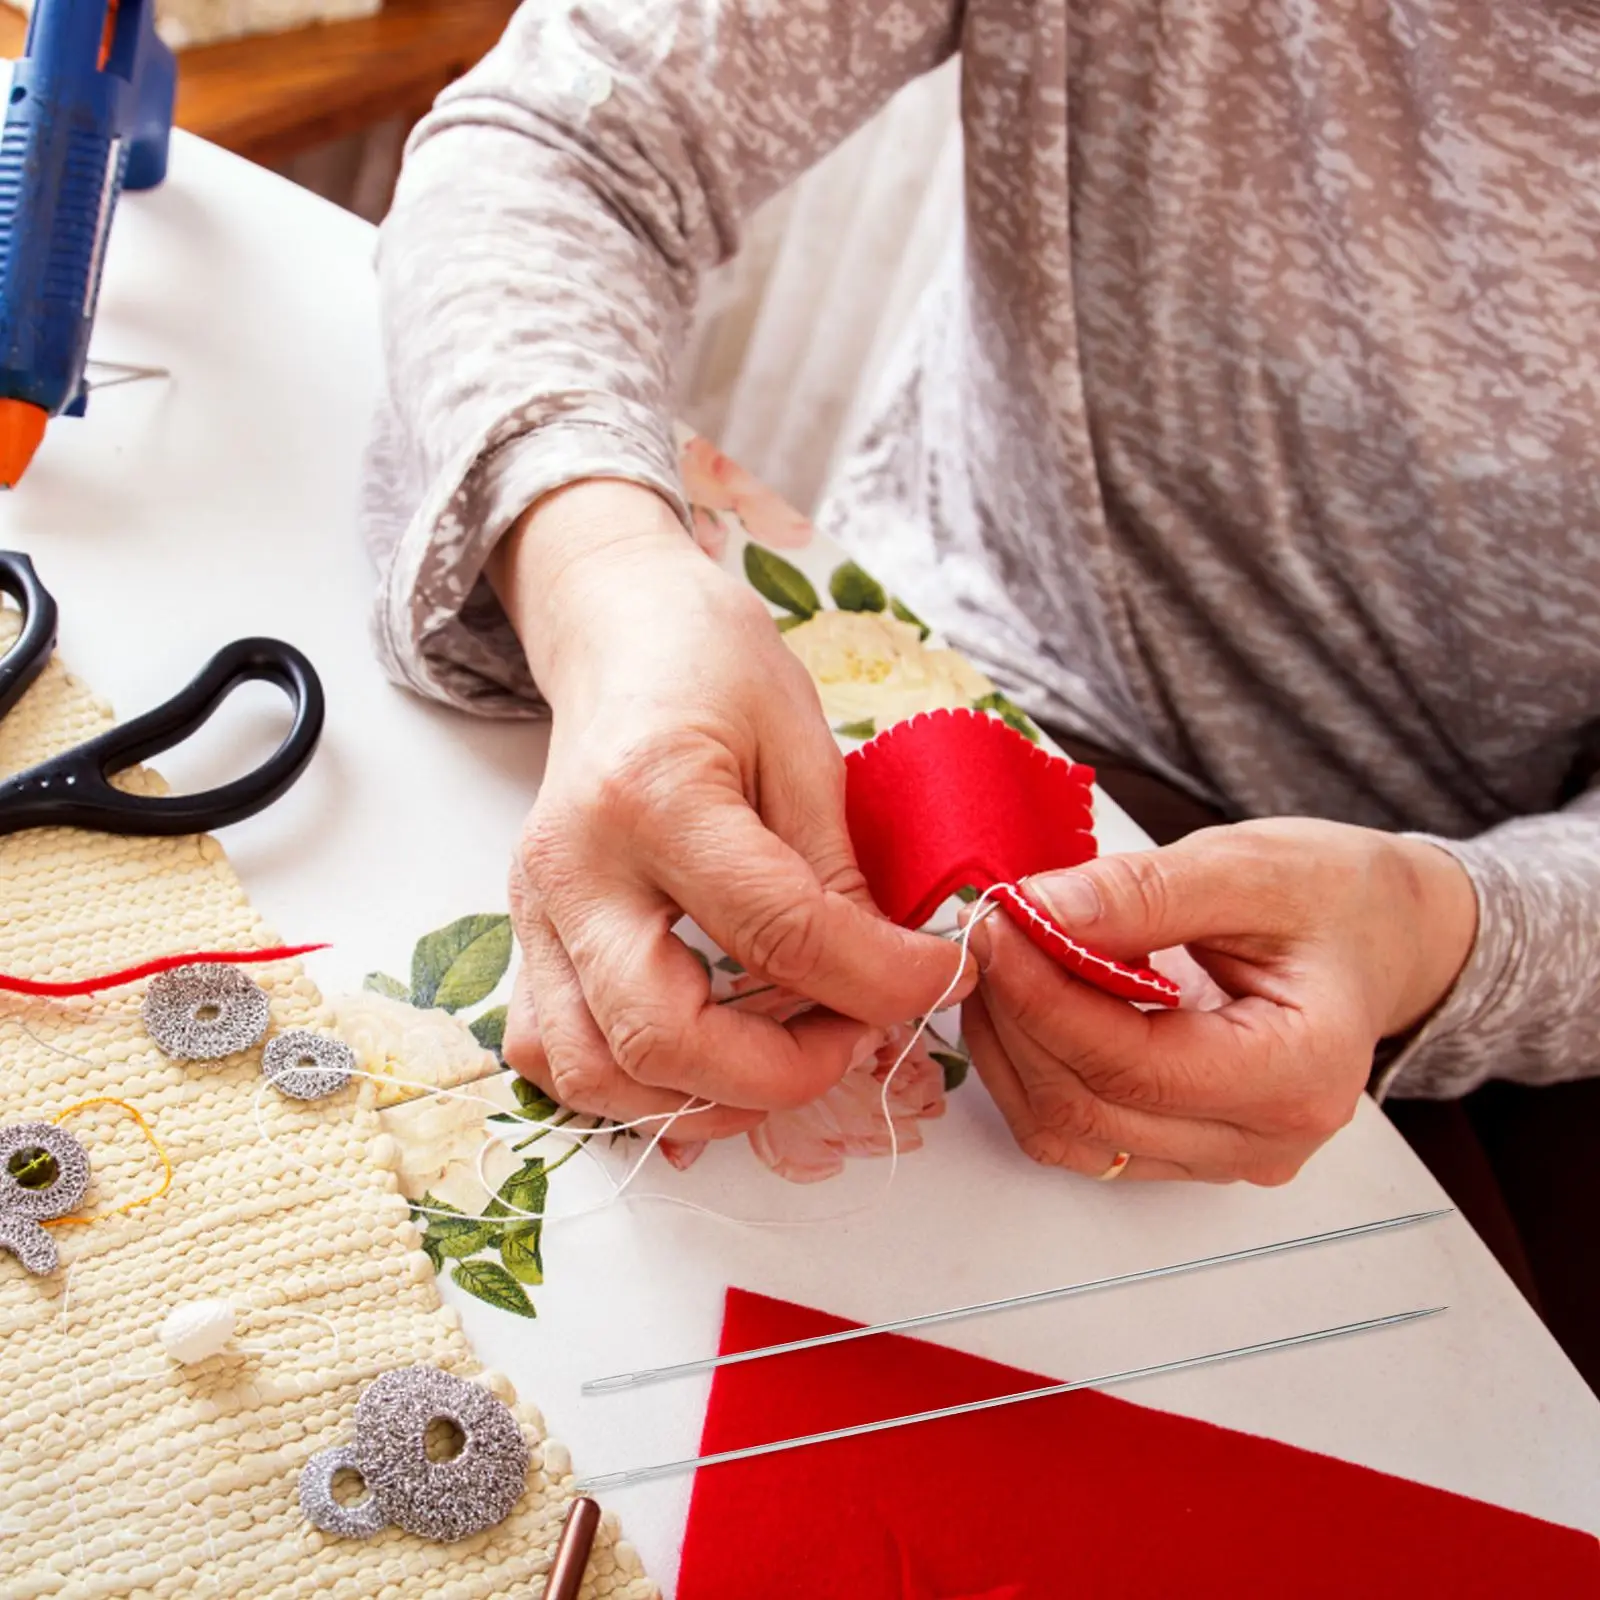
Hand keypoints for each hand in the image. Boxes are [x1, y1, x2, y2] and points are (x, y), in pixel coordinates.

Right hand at [489, 479, 968, 1137]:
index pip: (778, 933)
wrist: (618, 633)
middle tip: (856, 1037)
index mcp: (654, 794)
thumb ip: (837, 873)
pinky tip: (704, 1055)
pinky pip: (555, 1054)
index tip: (944, 977)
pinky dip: (630, 1086)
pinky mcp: (527, 935)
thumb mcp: (802, 744)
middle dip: (781, 1074)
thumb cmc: (713, 666)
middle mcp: (574, 867)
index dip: (881, 980)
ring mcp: (535, 910)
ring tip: (785, 1055)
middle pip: (660, 1035)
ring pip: (591, 1072)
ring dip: (702, 1097)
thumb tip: (895, 979)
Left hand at [963, 818, 1477, 1183]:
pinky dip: (1033, 1072)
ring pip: (1071, 1131)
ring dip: (1012, 1049)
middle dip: (1017, 1017)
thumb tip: (1037, 913)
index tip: (996, 930)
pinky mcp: (1185, 1151)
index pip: (1136, 1066)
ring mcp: (1224, 1156)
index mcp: (1301, 1070)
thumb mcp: (1246, 867)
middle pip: (1091, 1106)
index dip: (1044, 999)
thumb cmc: (1333, 898)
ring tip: (1000, 964)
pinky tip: (1025, 1005)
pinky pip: (1081, 1134)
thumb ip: (1141, 893)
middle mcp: (1265, 1137)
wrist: (1377, 935)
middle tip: (985, 933)